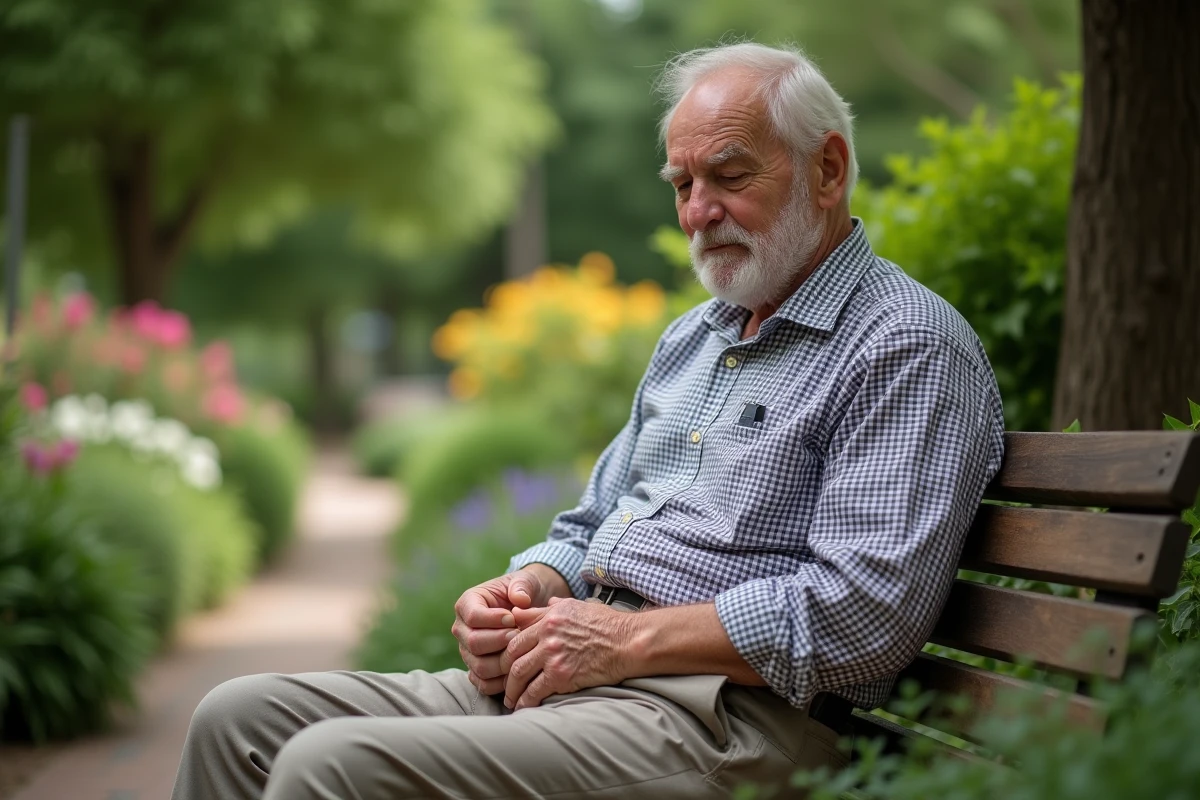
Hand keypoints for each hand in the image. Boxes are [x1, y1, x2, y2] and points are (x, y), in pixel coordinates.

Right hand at [451, 568, 561, 694]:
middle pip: (474, 643)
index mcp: (467, 604)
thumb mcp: (524, 582)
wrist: (527, 611)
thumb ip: (521, 586)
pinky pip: (483, 683)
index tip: (513, 618)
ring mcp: (467, 651)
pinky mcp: (475, 669)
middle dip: (500, 642)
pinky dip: (501, 681)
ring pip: (479, 666)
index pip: (472, 616)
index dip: (493, 619)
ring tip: (521, 651)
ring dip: (504, 662)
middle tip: (519, 636)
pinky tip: (517, 669)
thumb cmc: (523, 593)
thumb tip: (520, 600)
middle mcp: (461, 629)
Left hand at [500, 597, 633, 710]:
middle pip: (512, 655)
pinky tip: (524, 707)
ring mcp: (553, 654)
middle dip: (504, 673)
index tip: (506, 664)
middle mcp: (547, 634)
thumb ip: (551, 609)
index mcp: (549, 617)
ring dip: (512, 690)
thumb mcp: (576, 607)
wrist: (628, 642)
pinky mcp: (561, 675)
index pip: (516, 635)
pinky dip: (526, 701)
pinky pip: (535, 691)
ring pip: (518, 674)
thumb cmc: (608, 625)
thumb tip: (537, 607)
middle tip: (505, 685)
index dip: (506, 652)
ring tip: (511, 700)